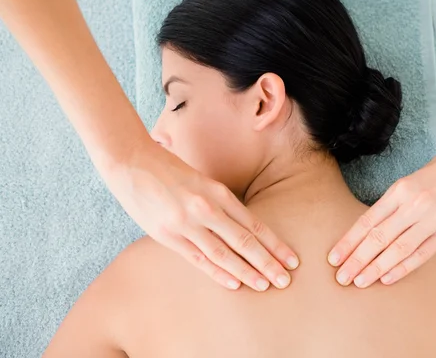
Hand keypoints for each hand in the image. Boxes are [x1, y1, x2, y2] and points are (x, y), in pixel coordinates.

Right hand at [104, 139, 298, 291]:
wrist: (132, 162)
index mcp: (219, 192)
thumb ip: (221, 203)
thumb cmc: (171, 170)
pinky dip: (217, 273)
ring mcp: (187, 223)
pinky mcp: (168, 236)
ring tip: (265, 285)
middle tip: (285, 280)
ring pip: (224, 254)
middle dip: (268, 263)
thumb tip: (243, 228)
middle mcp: (207, 208)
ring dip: (247, 272)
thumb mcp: (203, 181)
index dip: (275, 245)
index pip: (255, 225)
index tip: (291, 259)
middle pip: (245, 242)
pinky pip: (198, 258)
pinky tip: (234, 284)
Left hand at [327, 135, 435, 287]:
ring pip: (398, 249)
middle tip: (341, 277)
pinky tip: (387, 278)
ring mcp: (434, 218)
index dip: (349, 241)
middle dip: (357, 259)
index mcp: (402, 188)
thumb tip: (372, 227)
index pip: (368, 220)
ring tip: (359, 281)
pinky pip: (423, 254)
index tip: (334, 257)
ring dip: (376, 268)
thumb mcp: (414, 178)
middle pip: (378, 238)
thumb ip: (395, 202)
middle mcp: (415, 204)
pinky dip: (404, 268)